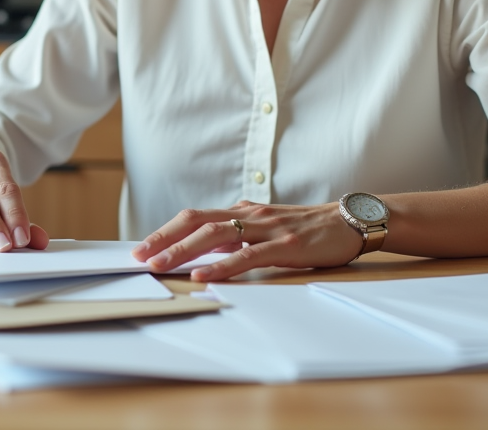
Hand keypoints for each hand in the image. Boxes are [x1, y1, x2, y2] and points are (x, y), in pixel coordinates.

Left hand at [130, 200, 363, 280]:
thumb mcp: (266, 227)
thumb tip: (203, 249)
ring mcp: (266, 228)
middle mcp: (249, 214)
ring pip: (216, 235)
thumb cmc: (306, 228)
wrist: (348, 221)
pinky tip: (203, 275)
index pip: (194, 217)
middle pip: (196, 222)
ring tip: (160, 265)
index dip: (166, 231)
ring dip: (183, 251)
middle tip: (139, 256)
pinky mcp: (284, 244)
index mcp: (241, 211)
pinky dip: (221, 265)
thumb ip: (238, 235)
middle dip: (164, 239)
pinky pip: (247, 255)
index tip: (141, 247)